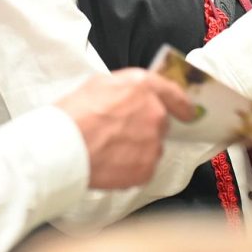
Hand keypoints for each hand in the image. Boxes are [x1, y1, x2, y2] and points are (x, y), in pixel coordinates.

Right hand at [56, 68, 195, 189]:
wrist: (63, 147)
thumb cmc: (74, 113)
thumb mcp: (99, 83)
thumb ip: (126, 87)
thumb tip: (135, 96)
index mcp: (143, 87)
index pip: (174, 93)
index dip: (182, 104)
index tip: (188, 112)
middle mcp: (155, 113)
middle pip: (160, 123)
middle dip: (144, 127)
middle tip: (118, 132)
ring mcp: (153, 143)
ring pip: (152, 147)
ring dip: (137, 148)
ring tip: (109, 149)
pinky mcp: (147, 168)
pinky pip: (144, 167)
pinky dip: (130, 167)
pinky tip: (110, 162)